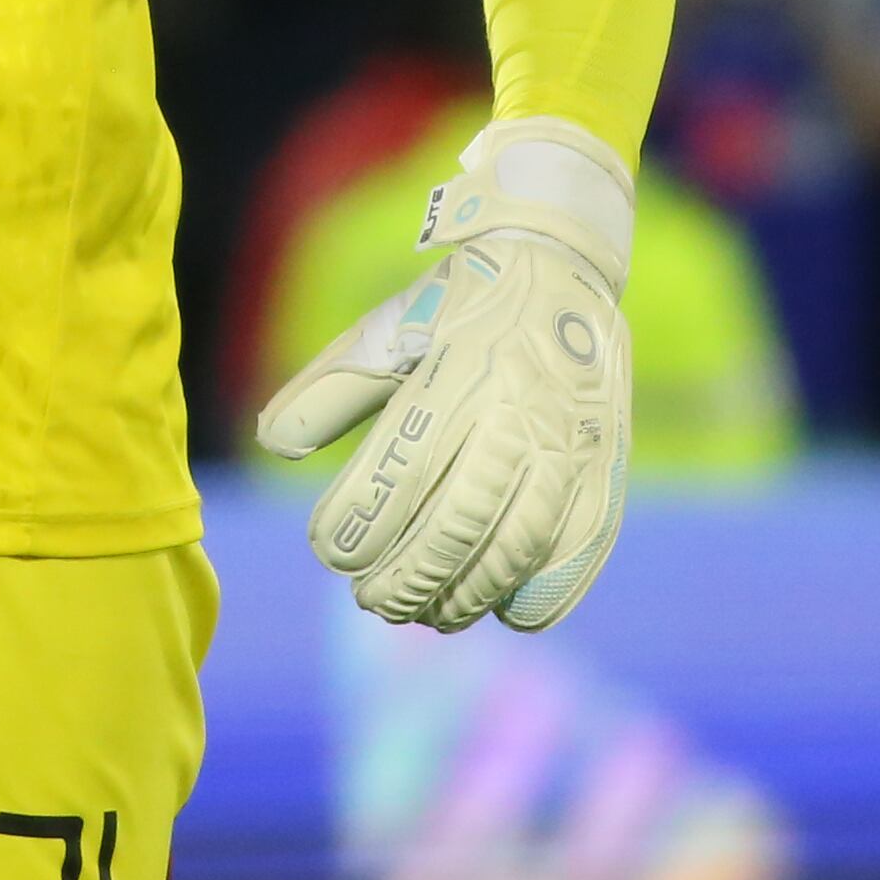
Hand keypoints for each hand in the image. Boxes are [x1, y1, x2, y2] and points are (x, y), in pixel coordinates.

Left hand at [255, 117, 634, 632]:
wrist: (562, 264)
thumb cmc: (456, 304)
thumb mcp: (387, 330)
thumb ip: (331, 388)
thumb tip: (271, 444)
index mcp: (456, 374)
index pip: (401, 469)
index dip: (360, 523)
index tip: (327, 552)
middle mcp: (518, 413)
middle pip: (458, 522)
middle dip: (408, 576)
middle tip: (370, 602)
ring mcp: (571, 444)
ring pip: (517, 545)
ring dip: (467, 593)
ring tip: (426, 614)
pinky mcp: (607, 466)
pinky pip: (581, 548)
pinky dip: (544, 593)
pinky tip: (505, 611)